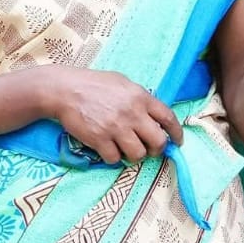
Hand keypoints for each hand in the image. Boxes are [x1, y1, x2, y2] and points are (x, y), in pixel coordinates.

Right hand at [46, 68, 183, 164]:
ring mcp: (116, 128)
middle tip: (150, 150)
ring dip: (135, 155)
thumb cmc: (95, 84)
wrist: (66, 90)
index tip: (178, 142)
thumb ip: (140, 98)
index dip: (176, 133)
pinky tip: (110, 150)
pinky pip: (115, 159)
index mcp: (142, 98)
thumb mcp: (124, 83)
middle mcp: (132, 114)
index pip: (168, 119)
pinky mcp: (99, 140)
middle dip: (157, 150)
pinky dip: (114, 158)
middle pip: (158, 142)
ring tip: (128, 150)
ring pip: (138, 154)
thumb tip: (154, 114)